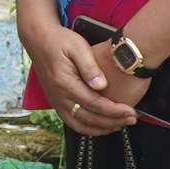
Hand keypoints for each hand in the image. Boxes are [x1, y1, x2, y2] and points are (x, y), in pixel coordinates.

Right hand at [19, 11, 134, 135]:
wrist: (37, 39)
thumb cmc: (59, 40)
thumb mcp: (77, 46)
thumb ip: (90, 66)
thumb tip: (102, 85)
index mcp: (65, 83)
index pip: (94, 104)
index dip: (114, 111)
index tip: (131, 112)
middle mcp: (59, 96)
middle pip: (89, 118)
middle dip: (113, 122)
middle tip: (131, 120)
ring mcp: (56, 101)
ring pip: (80, 125)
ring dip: (102, 129)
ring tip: (120, 124)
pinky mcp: (56, 102)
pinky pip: (73, 122)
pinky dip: (89, 128)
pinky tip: (102, 125)